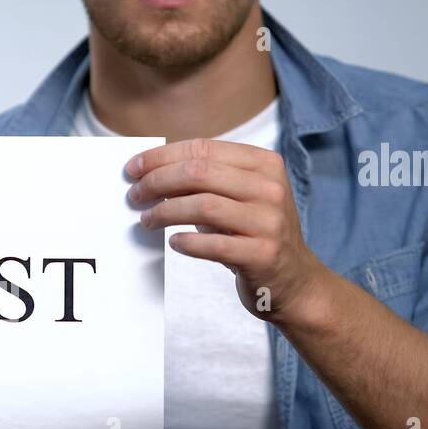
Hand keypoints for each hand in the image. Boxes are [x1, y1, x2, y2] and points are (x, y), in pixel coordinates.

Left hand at [128, 138, 330, 324]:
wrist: (293, 280)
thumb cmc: (254, 234)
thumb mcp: (238, 198)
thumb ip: (205, 181)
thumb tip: (151, 173)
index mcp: (264, 164)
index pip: (203, 149)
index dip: (162, 157)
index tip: (134, 168)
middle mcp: (270, 188)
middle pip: (199, 172)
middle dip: (158, 181)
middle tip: (135, 195)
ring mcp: (269, 221)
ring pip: (203, 205)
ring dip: (165, 212)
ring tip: (147, 220)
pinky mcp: (262, 254)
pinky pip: (213, 245)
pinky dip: (187, 243)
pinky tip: (174, 243)